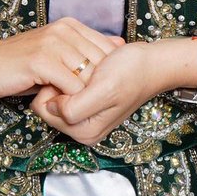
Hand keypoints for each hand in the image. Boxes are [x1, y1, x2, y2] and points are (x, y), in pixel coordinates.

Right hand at [0, 18, 124, 103]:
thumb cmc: (18, 65)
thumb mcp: (55, 54)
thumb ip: (84, 50)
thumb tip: (120, 45)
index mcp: (70, 25)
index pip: (108, 51)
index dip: (107, 75)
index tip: (95, 90)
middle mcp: (64, 29)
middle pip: (102, 65)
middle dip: (98, 88)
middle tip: (83, 102)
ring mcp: (52, 43)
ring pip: (89, 77)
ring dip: (83, 97)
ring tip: (67, 103)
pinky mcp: (41, 61)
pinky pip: (73, 87)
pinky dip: (69, 101)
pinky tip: (55, 103)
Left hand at [33, 36, 196, 145]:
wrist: (152, 63)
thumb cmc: (131, 72)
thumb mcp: (103, 90)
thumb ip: (75, 107)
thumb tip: (51, 107)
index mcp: (84, 132)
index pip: (44, 110)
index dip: (52, 87)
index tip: (73, 73)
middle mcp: (83, 129)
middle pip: (49, 105)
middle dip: (61, 84)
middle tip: (85, 70)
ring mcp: (86, 117)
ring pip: (58, 95)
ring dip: (69, 78)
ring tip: (91, 69)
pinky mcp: (90, 105)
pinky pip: (69, 90)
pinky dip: (75, 76)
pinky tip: (92, 68)